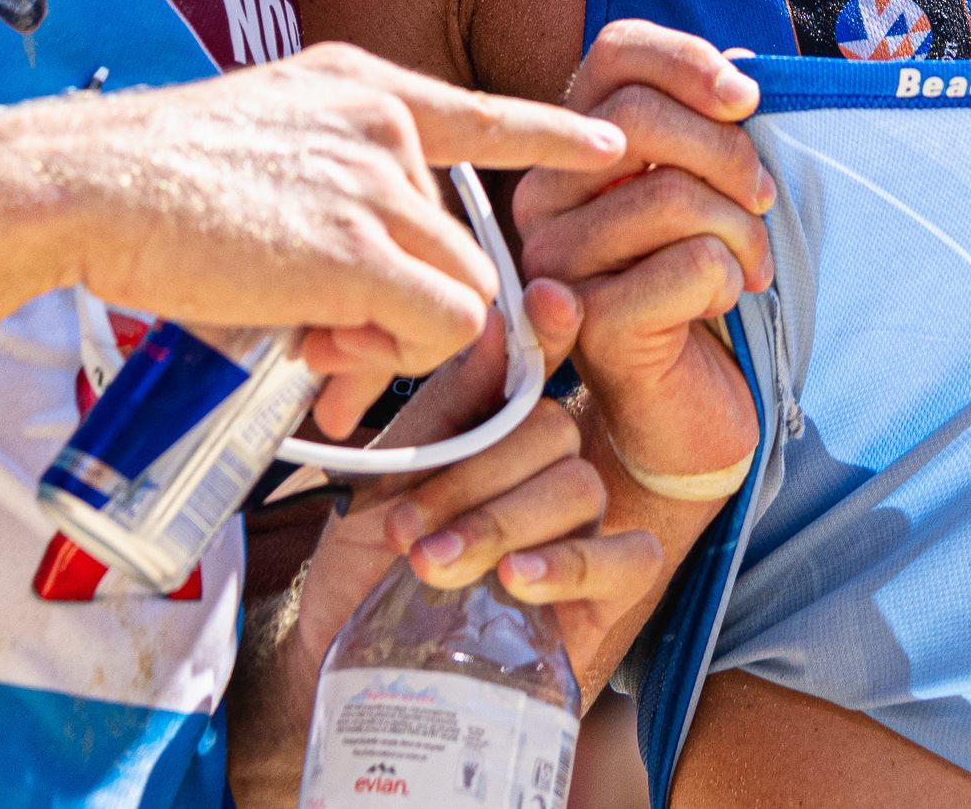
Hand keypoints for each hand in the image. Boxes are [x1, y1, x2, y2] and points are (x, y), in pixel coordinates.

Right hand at [32, 43, 625, 431]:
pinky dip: (398, 358)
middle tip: (323, 343)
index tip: (608, 147)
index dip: (549, 137)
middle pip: (461, 243)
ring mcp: (378, 183)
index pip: (480, 112)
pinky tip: (324, 353)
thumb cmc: (145, 185)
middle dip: (408, 310)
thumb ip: (323, 199)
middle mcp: (384, 122)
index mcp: (358, 88)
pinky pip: (442, 324)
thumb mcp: (257, 153)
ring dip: (396, 341)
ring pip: (460, 290)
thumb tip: (351, 304)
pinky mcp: (362, 249)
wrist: (88, 183)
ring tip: (308, 343)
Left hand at [288, 283, 663, 685]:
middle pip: (554, 435)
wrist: (342, 661)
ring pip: (581, 491)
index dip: (550, 335)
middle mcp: (551, 473)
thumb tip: (494, 318)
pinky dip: (574, 564)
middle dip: (476, 478)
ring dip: (503, 523)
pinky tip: (519, 579)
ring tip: (433, 564)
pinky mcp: (602, 599)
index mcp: (504, 432)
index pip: (540, 372)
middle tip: (409, 528)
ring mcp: (582, 532)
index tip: (541, 309)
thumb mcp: (386, 475)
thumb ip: (447, 406)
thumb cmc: (363, 564)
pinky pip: (628, 560)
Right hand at [515, 22, 772, 491]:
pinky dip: (729, 277)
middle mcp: (542, 197)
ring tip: (750, 264)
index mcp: (572, 150)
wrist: (689, 408)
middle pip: (639, 119)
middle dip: (728, 155)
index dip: (689, 60)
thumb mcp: (711, 190)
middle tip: (764, 200)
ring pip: (670, 195)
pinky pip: (689, 262)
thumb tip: (741, 66)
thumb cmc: (700, 287)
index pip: (615, 53)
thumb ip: (713, 125)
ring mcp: (554, 261)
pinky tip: (721, 302)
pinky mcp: (587, 323)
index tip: (748, 100)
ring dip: (741, 229)